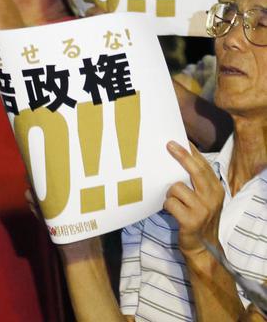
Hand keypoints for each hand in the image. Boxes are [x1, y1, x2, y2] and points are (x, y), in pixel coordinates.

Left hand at [163, 140, 223, 256]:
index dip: (191, 150)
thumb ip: (196, 180)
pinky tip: (171, 210)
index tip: (179, 138)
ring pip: (176, 187)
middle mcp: (212, 198)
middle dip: (181, 155)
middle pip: (195, 170)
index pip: (203, 165)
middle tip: (169, 144)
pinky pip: (170, 202)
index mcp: (216, 189)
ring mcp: (202, 209)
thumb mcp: (204, 197)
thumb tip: (180, 153)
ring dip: (169, 192)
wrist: (203, 247)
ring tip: (174, 200)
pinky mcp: (191, 220)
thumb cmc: (198, 216)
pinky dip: (167, 205)